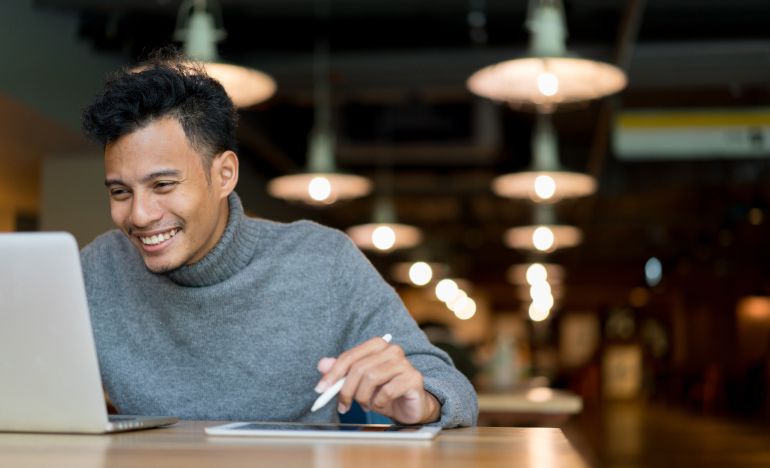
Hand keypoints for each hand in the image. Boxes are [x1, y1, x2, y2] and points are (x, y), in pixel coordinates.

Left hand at [315, 336, 440, 424]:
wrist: (410, 406)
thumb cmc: (384, 391)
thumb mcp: (359, 382)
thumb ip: (341, 372)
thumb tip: (322, 365)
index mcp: (377, 345)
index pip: (349, 356)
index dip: (332, 373)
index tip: (321, 389)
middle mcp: (392, 350)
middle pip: (359, 368)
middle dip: (346, 390)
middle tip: (343, 405)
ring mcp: (404, 363)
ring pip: (371, 378)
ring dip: (363, 397)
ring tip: (365, 404)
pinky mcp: (413, 378)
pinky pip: (387, 391)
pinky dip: (378, 402)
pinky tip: (380, 405)